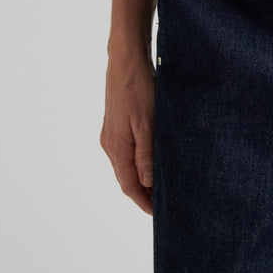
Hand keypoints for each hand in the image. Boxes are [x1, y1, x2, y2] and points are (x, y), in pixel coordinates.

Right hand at [100, 49, 155, 214]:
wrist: (126, 60)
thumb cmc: (137, 88)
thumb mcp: (146, 122)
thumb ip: (145, 154)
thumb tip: (146, 183)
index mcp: (116, 147)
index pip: (129, 185)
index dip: (143, 201)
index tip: (157, 213)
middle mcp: (110, 144)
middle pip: (126, 178)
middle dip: (142, 193)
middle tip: (162, 203)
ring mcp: (111, 133)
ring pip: (126, 165)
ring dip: (141, 177)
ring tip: (159, 185)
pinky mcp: (116, 123)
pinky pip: (127, 151)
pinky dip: (138, 161)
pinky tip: (151, 159)